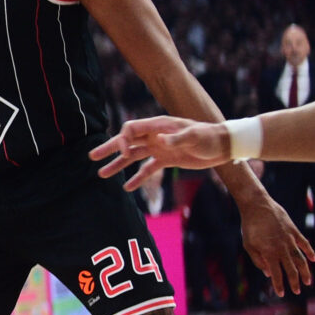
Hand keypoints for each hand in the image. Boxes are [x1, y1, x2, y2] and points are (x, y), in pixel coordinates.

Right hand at [90, 116, 228, 187]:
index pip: (131, 130)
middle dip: (109, 149)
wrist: (222, 146)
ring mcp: (159, 148)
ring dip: (118, 165)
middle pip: (126, 142)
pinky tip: (127, 187)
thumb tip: (161, 140)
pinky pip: (147, 169)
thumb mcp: (194, 135)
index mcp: (157, 126)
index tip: (124, 153)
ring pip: (132, 157)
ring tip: (102, 174)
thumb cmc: (208, 136)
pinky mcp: (166, 160)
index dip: (123, 140)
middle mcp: (154, 136)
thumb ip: (177, 138)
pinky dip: (137, 178)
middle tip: (92, 156)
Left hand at [234, 193, 314, 297]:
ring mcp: (289, 239)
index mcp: (269, 253)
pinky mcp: (294, 231)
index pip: (277, 274)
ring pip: (300, 259)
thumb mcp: (248, 244)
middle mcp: (282, 248)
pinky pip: (304, 243)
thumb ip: (258, 260)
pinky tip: (314, 259)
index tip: (282, 294)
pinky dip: (310, 251)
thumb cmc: (250, 226)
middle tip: (297, 291)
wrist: (257, 205)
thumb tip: (268, 273)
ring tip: (308, 281)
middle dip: (294, 282)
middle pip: (291, 269)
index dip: (279, 285)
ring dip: (305, 271)